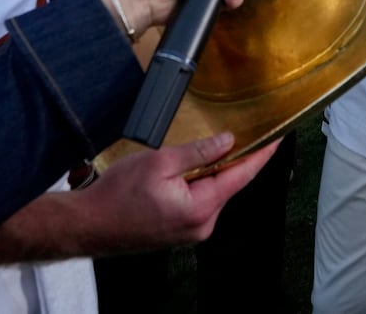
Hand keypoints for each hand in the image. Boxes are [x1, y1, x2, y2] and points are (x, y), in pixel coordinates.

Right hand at [74, 134, 282, 251]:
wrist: (89, 225)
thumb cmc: (118, 194)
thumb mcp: (160, 162)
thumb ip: (198, 152)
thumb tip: (228, 142)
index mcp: (201, 207)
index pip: (241, 176)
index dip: (260, 155)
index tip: (277, 139)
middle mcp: (202, 225)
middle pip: (227, 185)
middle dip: (229, 161)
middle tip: (231, 133)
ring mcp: (191, 231)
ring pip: (212, 193)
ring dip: (209, 173)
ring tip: (192, 153)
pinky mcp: (179, 232)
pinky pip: (198, 203)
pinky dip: (197, 185)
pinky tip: (183, 172)